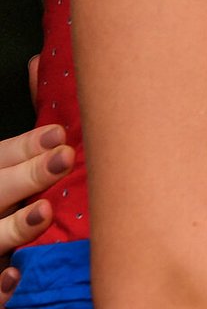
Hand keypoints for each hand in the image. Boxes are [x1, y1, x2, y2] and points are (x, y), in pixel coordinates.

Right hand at [0, 58, 74, 304]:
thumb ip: (27, 136)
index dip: (26, 147)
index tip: (60, 134)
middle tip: (63, 158)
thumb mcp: (12, 165)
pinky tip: (16, 275)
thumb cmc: (11, 194)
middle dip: (26, 175)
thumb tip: (40, 63)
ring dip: (15, 225)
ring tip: (43, 211)